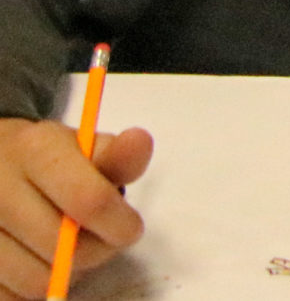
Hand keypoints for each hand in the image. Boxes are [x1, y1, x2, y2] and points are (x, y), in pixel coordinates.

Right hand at [0, 117, 150, 299]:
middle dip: (97, 251)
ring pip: (36, 281)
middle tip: (101, 239)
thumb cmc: (49, 160)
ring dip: (66, 274)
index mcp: (33, 150)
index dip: (119, 224)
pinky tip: (40, 260)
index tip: (130, 228)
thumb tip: (140, 142)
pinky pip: (12, 296)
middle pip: (64, 250)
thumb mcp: (83, 147)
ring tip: (70, 249)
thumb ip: (117, 155)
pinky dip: (35, 286)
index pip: (89, 199)